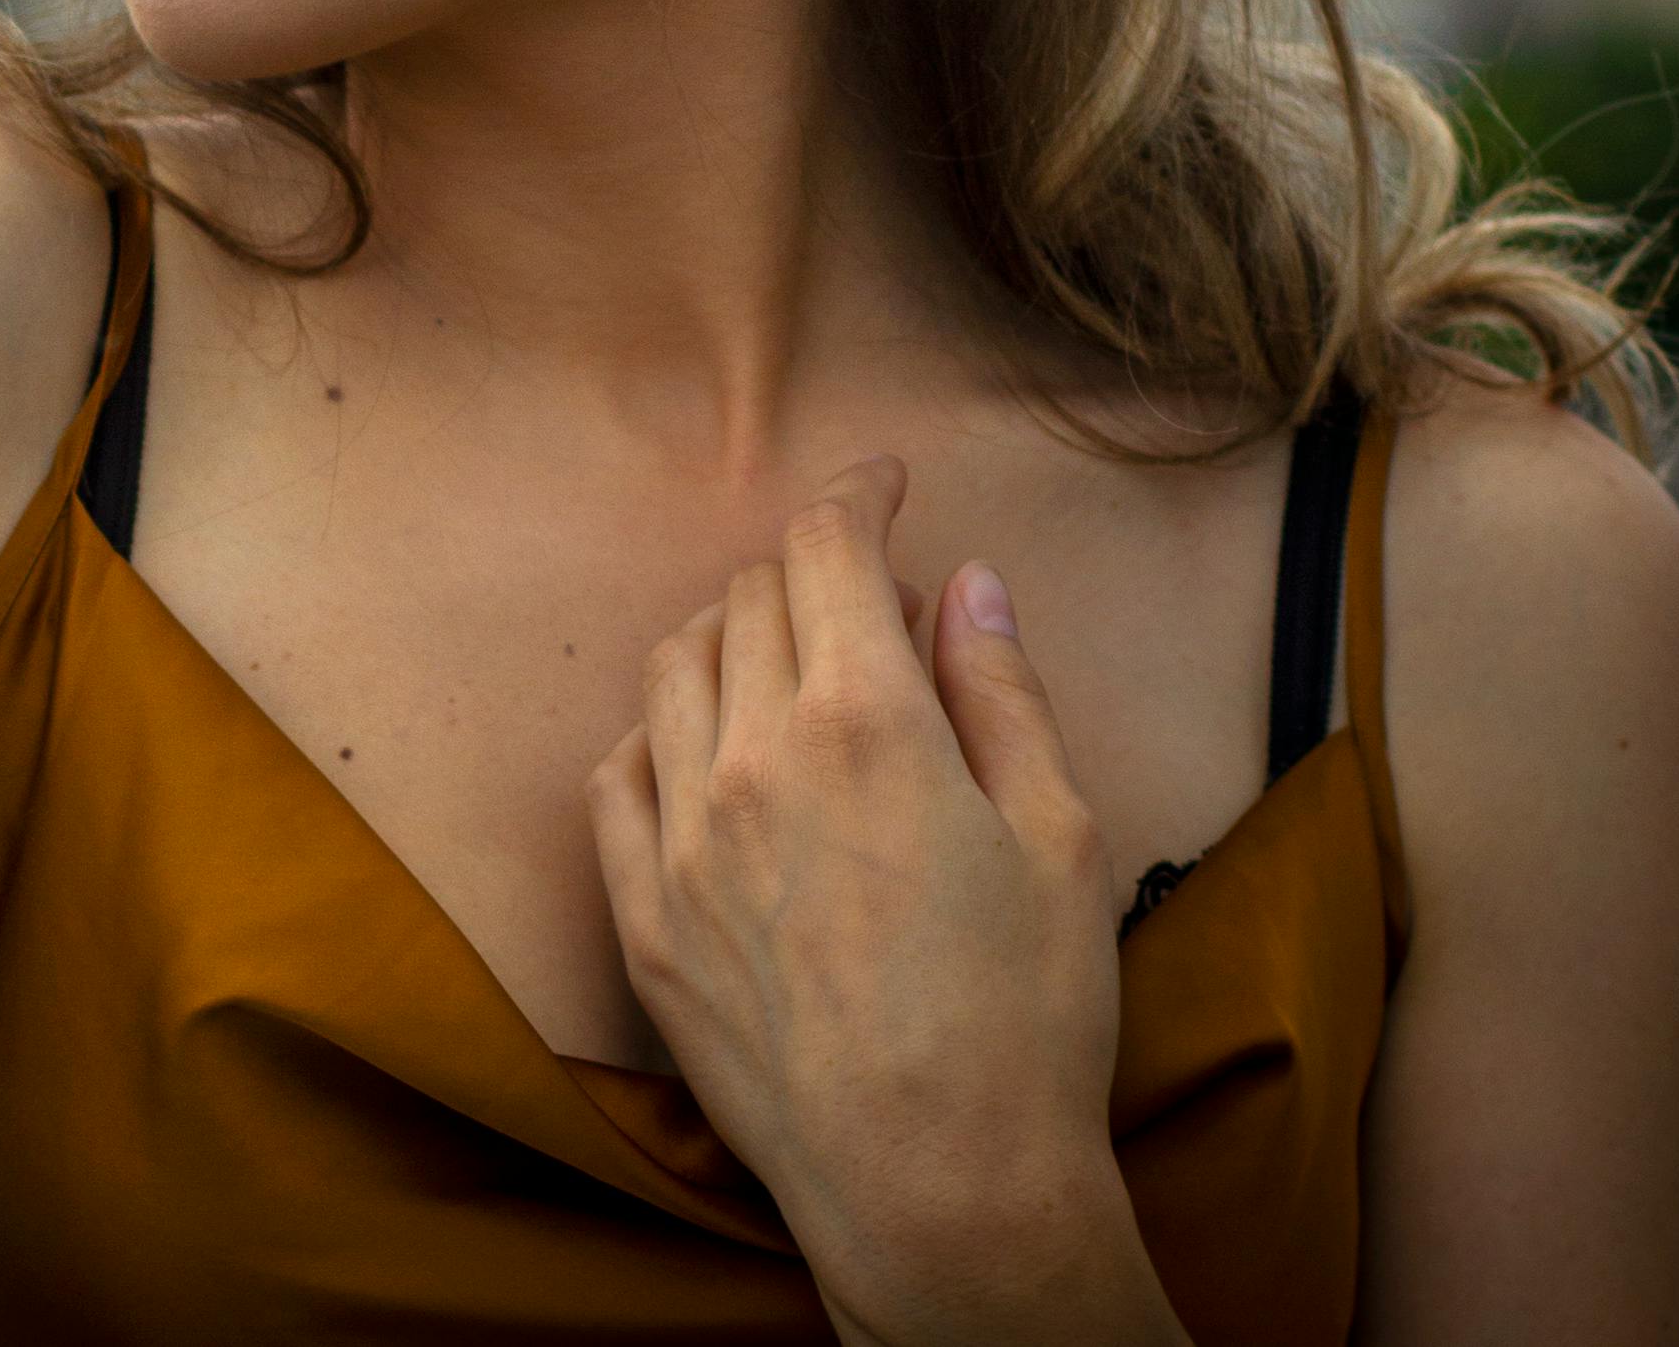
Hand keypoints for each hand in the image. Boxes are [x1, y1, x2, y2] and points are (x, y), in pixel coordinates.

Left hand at [585, 456, 1182, 1346]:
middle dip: (810, 572)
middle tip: (867, 599)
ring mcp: (681, 839)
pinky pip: (617, 773)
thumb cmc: (1028, 1023)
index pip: (829, 546)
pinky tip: (710, 754)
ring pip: (674, 669)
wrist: (940, 1194)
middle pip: (750, 597)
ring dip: (732, 639)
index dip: (859, 493)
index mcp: (866, 722)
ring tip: (790, 667)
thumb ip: (1001, 690)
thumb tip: (965, 581)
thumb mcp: (1061, 835)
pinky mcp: (639, 917)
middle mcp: (753, 759)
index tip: (886, 483)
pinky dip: (661, 734)